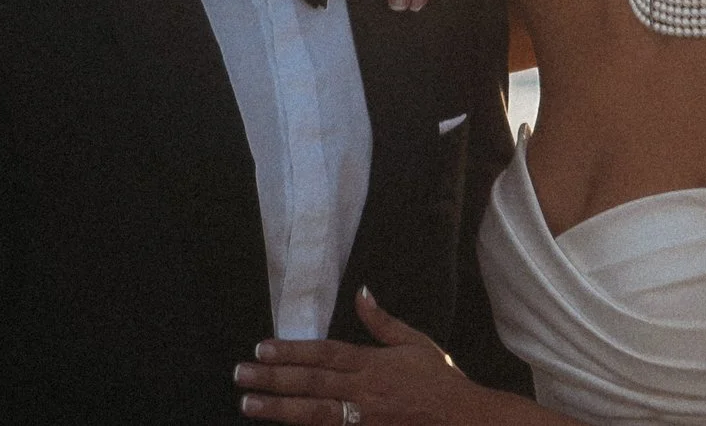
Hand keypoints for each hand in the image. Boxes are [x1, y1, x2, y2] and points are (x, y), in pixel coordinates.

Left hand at [238, 287, 496, 425]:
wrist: (465, 420)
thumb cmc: (440, 381)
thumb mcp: (416, 344)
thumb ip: (382, 322)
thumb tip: (361, 292)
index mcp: (373, 363)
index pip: (325, 354)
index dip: (292, 350)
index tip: (262, 347)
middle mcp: (364, 391)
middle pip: (312, 382)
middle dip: (273, 378)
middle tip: (240, 373)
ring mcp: (364, 418)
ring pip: (314, 412)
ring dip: (278, 408)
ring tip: (247, 403)